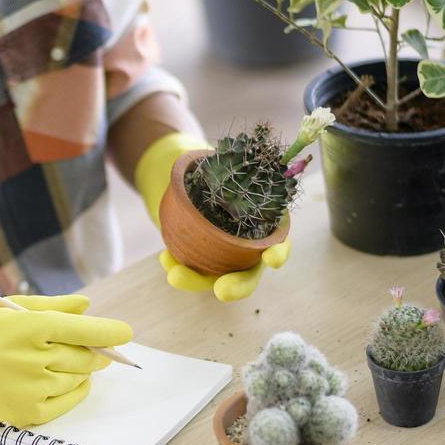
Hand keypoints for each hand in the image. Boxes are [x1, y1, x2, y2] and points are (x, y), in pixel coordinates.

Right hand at [0, 295, 131, 424]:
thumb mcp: (2, 309)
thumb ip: (48, 308)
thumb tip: (86, 309)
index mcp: (24, 326)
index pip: (81, 329)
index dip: (109, 332)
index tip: (125, 333)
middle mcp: (28, 357)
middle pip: (82, 357)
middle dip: (95, 352)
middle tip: (95, 349)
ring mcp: (25, 388)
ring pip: (75, 380)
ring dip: (82, 371)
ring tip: (71, 363)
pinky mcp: (20, 413)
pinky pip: (62, 405)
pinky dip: (72, 394)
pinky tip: (66, 385)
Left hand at [133, 132, 292, 302]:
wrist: (188, 177)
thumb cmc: (215, 169)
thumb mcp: (223, 164)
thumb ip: (227, 165)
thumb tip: (223, 154)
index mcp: (265, 225)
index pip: (279, 244)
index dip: (279, 254)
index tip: (272, 260)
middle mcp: (247, 247)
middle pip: (249, 272)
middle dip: (238, 286)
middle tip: (222, 291)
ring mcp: (223, 256)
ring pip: (216, 277)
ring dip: (196, 280)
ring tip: (174, 275)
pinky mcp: (200, 259)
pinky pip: (191, 267)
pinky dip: (177, 265)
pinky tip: (165, 257)